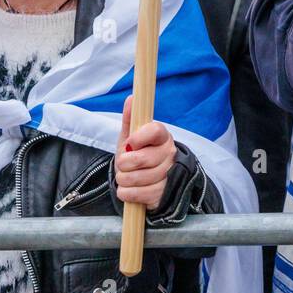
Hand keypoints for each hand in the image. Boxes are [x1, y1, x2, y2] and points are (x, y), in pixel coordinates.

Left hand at [114, 95, 176, 211]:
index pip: (155, 131)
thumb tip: (131, 98)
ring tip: (126, 176)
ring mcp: (168, 174)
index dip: (139, 137)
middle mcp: (169, 154)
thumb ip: (129, 119)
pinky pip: (138, 194)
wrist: (143, 182)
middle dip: (124, 163)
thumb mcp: (130, 137)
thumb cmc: (136, 155)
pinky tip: (129, 189)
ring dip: (123, 179)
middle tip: (123, 163)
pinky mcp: (162, 194)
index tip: (130, 142)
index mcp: (162, 136)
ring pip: (138, 178)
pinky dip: (126, 193)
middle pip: (142, 158)